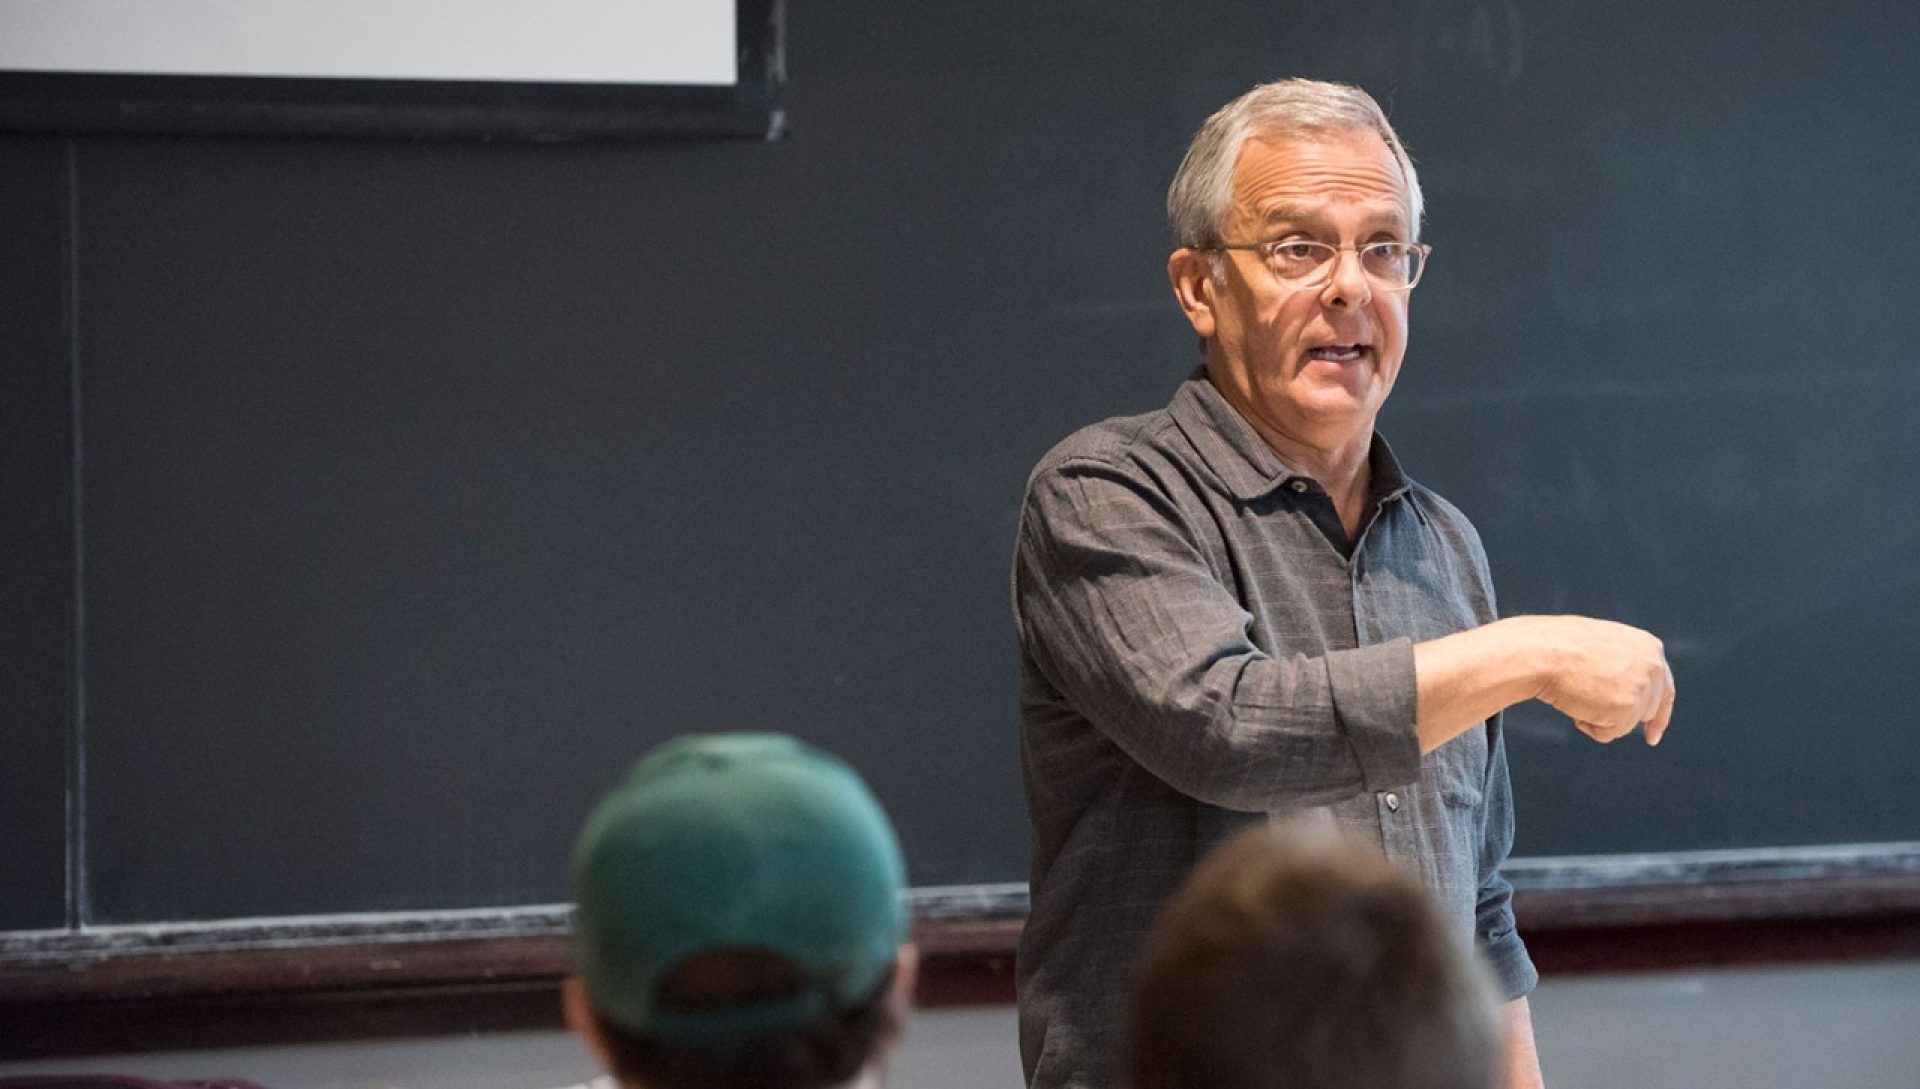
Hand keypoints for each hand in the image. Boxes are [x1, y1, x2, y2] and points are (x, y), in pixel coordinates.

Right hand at [1520, 615, 1675, 744]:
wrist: (1543, 652)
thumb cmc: (1560, 646)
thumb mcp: (1604, 645)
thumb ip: (1625, 664)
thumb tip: (1624, 690)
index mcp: (1649, 647)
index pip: (1664, 687)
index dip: (1658, 714)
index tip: (1652, 735)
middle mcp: (1653, 668)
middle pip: (1647, 711)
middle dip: (1624, 718)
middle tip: (1596, 715)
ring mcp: (1642, 688)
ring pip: (1626, 724)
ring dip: (1600, 718)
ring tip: (1577, 693)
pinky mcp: (1626, 709)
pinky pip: (1609, 733)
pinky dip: (1590, 726)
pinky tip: (1576, 704)